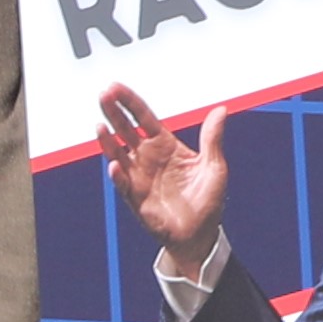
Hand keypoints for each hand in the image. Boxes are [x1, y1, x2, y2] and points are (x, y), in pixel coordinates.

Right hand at [95, 82, 234, 272]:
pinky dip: (118, 176)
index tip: (115, 87)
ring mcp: (139, 178)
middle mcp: (148, 158)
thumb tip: (221, 110)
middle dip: (114, 113)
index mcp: (165, 145)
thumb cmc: (207, 200)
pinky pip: (124, 185)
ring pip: (118, 155)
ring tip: (101, 127)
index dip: (130, 102)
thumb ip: (212, 138)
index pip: (144, 118)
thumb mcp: (214, 166)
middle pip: (126, 130)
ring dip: (108, 142)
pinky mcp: (136, 200)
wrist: (200, 234)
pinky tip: (114, 165)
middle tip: (103, 95)